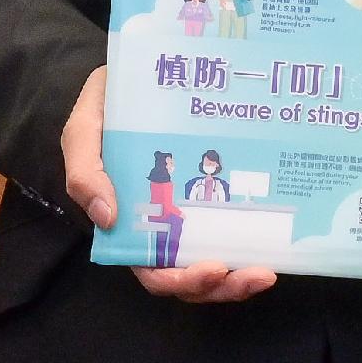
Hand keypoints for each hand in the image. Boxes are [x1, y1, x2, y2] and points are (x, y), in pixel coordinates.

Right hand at [64, 69, 274, 304]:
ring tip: (268, 270)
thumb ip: (84, 170)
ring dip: (242, 275)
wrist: (131, 76)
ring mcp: (193, 211)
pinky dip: (254, 240)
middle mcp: (164, 226)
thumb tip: (107, 218)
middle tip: (257, 275)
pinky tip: (278, 236)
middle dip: (223, 286)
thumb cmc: (103, 110)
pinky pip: (235, 225)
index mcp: (130, 223)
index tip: (212, 268)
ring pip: (217, 260)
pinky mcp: (216, 191)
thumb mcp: (83, 133)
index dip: (181, 279)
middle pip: (192, 274)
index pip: (154, 269)